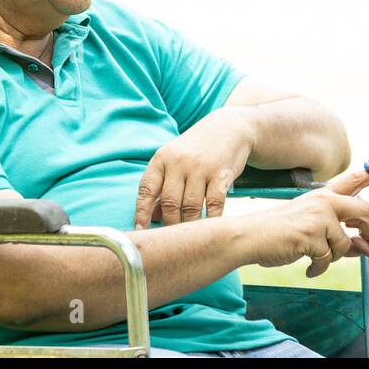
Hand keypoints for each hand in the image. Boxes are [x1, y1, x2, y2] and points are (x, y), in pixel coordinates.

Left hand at [134, 107, 254, 228]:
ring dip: (188, 226)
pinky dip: (210, 220)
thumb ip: (162, 187)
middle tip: (170, 239)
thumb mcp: (174, 161)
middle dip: (168, 224)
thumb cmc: (195, 150)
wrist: (228, 128)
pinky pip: (214, 205)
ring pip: (190, 207)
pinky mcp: (221, 174)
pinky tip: (208, 228)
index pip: (146, 189)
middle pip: (169, 203)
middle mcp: (179, 162)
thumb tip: (151, 217)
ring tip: (188, 236)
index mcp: (162, 158)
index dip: (141, 212)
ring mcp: (201, 168)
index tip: (140, 231)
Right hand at [245, 188, 368, 277]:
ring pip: (345, 244)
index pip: (354, 179)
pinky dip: (318, 268)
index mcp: (323, 194)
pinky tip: (308, 268)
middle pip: (363, 211)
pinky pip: (327, 259)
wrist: (250, 237)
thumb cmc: (277, 230)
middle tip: (363, 245)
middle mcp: (324, 201)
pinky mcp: (312, 237)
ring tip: (316, 258)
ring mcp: (319, 218)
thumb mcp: (307, 218)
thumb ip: (333, 225)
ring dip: (333, 257)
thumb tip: (358, 243)